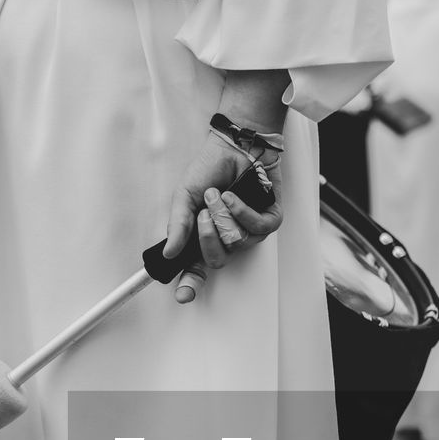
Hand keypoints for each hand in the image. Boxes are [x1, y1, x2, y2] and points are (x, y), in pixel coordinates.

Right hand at [163, 131, 283, 302]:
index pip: (196, 269)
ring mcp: (249, 232)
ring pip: (235, 243)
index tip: (183, 296)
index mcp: (204, 237)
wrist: (237, 144)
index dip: (190, 284)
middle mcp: (227, 239)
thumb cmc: (211, 169)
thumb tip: (169, 253)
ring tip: (221, 194)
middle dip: (207, 234)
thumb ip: (178, 224)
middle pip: (216, 260)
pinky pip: (256, 230)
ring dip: (224, 215)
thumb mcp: (185, 196)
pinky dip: (242, 211)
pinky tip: (235, 196)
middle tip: (204, 211)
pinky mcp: (270, 221)